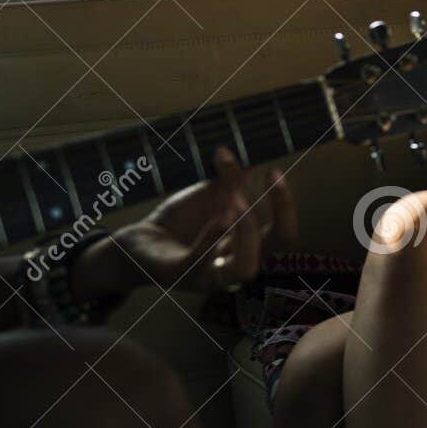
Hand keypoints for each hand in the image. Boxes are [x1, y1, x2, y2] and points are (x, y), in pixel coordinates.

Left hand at [72, 147, 296, 298]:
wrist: (140, 241)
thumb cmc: (181, 222)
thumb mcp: (209, 196)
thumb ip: (228, 180)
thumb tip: (232, 152)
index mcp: (248, 244)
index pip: (284, 233)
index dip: (286, 203)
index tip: (274, 170)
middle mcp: (236, 262)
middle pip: (276, 248)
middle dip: (279, 212)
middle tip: (263, 180)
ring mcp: (210, 274)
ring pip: (245, 269)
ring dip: (247, 232)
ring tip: (234, 200)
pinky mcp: (180, 275)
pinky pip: (200, 263)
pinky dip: (212, 238)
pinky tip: (217, 216)